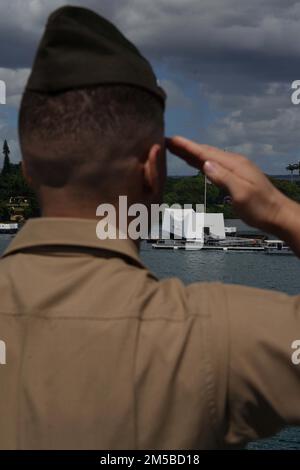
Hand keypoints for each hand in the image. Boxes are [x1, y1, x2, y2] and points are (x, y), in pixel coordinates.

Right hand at [166, 136, 292, 233]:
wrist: (277, 214)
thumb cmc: (260, 207)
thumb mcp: (241, 193)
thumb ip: (223, 178)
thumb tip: (205, 164)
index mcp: (233, 164)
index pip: (205, 153)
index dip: (187, 146)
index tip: (170, 140)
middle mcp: (233, 163)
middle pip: (205, 152)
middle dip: (185, 147)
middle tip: (166, 142)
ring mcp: (235, 169)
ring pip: (208, 157)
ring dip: (192, 153)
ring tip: (175, 149)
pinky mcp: (235, 176)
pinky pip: (214, 165)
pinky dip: (201, 161)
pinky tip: (196, 162)